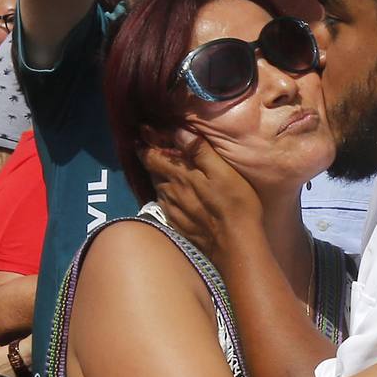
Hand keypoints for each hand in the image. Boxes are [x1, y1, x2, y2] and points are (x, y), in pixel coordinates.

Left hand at [141, 131, 263, 272]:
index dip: (144, 144)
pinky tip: (174, 195)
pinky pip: (164, 205)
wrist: (235, 245)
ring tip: (165, 170)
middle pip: (152, 172)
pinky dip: (165, 195)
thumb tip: (178, 131)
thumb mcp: (223, 172)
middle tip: (152, 147)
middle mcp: (170, 192)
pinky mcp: (177, 225)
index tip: (141, 132)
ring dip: (158, 177)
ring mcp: (172, 211)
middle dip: (150, 158)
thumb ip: (200, 151)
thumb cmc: (235, 204)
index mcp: (180, 176)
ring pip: (158, 188)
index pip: (152, 156)